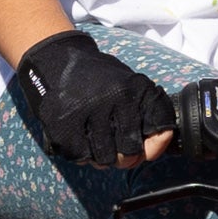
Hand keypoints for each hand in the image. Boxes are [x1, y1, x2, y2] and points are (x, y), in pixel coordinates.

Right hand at [13, 30, 171, 171]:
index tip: (146, 150)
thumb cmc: (97, 79)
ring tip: (95, 142)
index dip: (155, 147)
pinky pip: (81, 157)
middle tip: (115, 148)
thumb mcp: (128, 84)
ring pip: (104, 159)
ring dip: (100, 157)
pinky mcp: (64, 124)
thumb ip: (145, 112)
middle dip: (124, 157)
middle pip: (130, 152)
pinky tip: (79, 139)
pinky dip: (81, 154)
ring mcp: (87, 111)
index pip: (160, 129)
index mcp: (134, 89)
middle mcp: (114, 98)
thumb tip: (152, 151)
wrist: (57, 59)